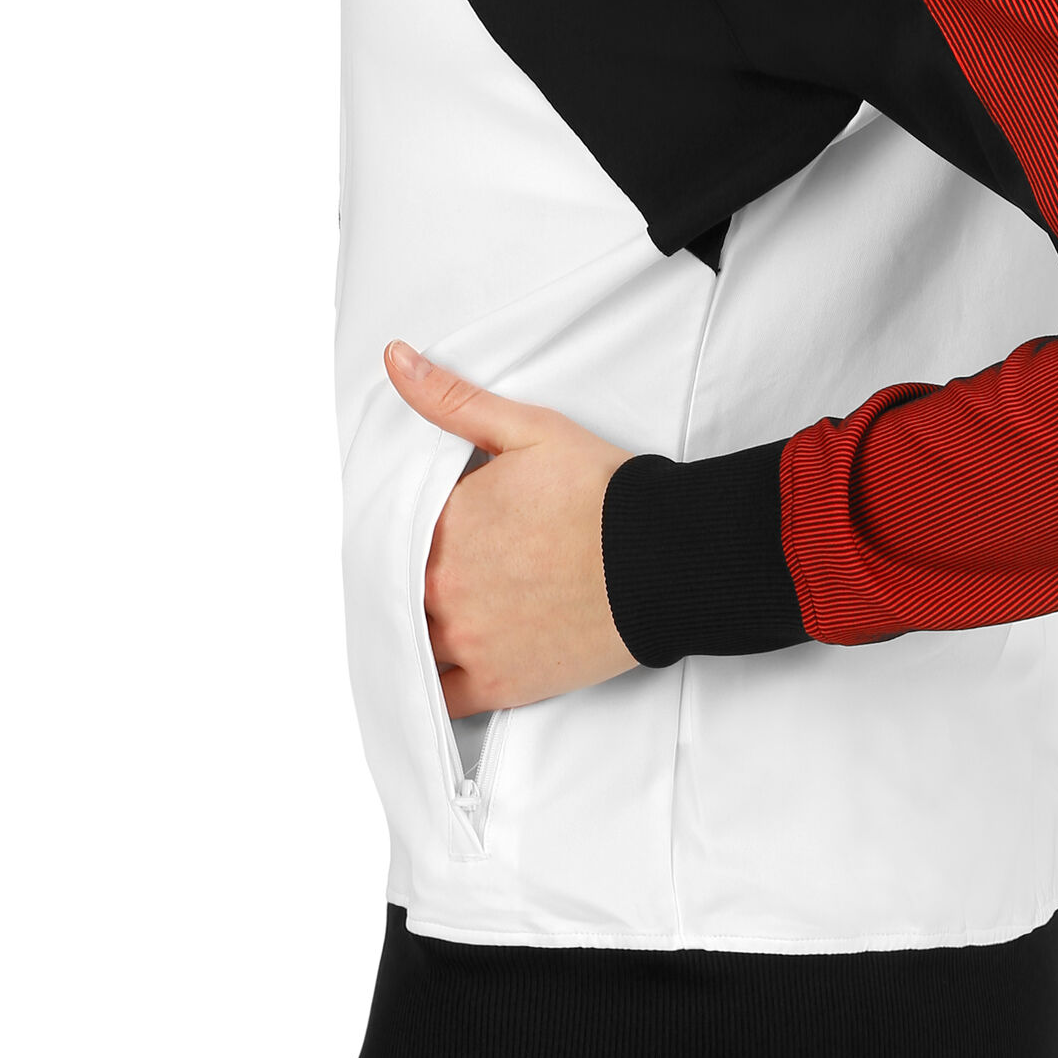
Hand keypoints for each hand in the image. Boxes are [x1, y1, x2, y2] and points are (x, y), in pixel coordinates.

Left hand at [385, 340, 638, 717]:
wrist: (663, 556)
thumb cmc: (602, 491)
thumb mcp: (527, 430)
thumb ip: (452, 400)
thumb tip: (394, 359)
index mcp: (442, 525)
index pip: (397, 531)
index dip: (415, 530)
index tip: (441, 530)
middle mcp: (442, 589)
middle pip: (402, 589)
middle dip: (417, 580)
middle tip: (452, 571)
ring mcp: (468, 642)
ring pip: (414, 644)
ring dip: (420, 631)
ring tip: (449, 615)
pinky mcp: (499, 684)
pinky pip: (442, 699)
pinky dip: (436, 687)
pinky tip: (447, 669)